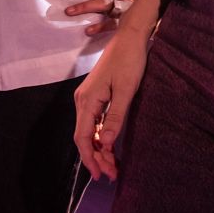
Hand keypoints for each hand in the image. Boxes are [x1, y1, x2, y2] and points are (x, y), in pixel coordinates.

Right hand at [72, 25, 150, 180]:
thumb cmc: (130, 61)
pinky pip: (95, 121)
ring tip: (114, 165)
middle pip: (85, 136)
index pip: (83, 137)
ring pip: (90, 130)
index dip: (90, 158)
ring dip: (100, 148)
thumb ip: (115, 117)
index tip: (101, 175)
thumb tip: (108, 144)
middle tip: (112, 174)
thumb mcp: (126, 91)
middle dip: (96, 157)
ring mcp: (88, 98)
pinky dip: (102, 136)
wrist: (130, 37)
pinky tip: (111, 146)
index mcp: (87, 101)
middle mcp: (82, 101)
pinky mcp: (95, 95)